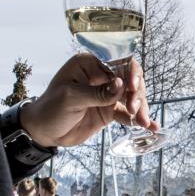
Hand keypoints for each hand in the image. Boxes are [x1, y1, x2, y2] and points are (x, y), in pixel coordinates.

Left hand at [20, 53, 158, 147]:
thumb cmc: (50, 109)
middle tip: (134, 109)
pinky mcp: (111, 109)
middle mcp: (102, 76)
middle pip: (130, 79)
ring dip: (140, 108)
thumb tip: (122, 85)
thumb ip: (97, 93)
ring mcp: (108, 93)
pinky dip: (139, 119)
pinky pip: (129, 113)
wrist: (43, 132)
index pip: (117, 62)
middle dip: (136, 94)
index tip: (133, 88)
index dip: (130, 73)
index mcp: (90, 64)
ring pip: (133, 96)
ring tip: (142, 121)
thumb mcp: (71, 98)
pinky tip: (149, 126)